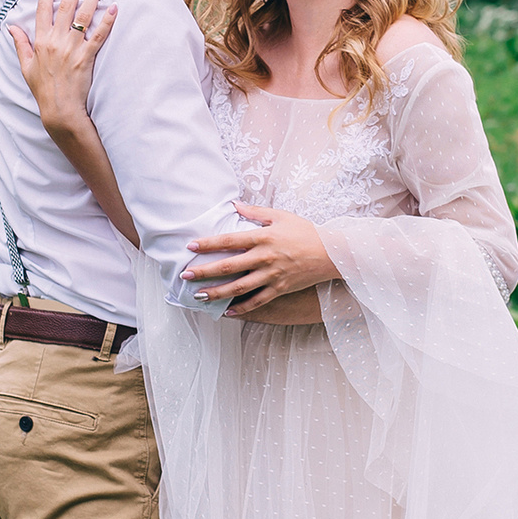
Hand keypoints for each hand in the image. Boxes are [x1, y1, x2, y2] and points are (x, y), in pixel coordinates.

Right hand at [8, 0, 116, 141]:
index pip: (43, 9)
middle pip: (66, 6)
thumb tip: (11, 27)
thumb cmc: (42, 89)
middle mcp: (56, 41)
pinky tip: (114, 7)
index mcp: (40, 41)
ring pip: (83, 16)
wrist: (58, 109)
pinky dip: (107, 21)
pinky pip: (98, 35)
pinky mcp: (86, 58)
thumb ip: (20, 44)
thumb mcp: (26, 66)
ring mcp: (72, 48)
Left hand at [182, 204, 337, 313]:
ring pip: (239, 287)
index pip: (230, 241)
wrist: (332, 254)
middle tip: (185, 276)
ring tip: (199, 296)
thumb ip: (256, 212)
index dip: (209, 244)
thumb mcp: (281, 216)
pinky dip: (242, 308)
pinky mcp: (280, 289)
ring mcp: (272, 276)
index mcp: (264, 237)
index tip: (191, 247)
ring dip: (217, 292)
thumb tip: (233, 206)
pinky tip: (227, 312)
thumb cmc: (306, 232)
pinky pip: (258, 301)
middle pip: (229, 267)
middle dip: (205, 272)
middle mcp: (265, 258)